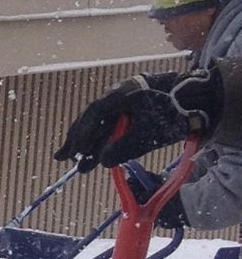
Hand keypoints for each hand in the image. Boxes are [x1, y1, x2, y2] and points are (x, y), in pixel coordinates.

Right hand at [56, 67, 221, 168]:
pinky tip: (93, 155)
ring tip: (76, 162)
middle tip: (61, 158)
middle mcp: (118, 96)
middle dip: (77, 140)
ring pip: (99, 123)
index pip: (93, 115)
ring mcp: (123, 103)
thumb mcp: (146, 136)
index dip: (82, 134)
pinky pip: (109, 125)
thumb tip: (102, 161)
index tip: (75, 152)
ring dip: (87, 142)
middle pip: (91, 118)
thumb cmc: (171, 116)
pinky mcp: (130, 111)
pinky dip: (100, 140)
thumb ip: (121, 149)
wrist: (196, 100)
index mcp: (120, 96)